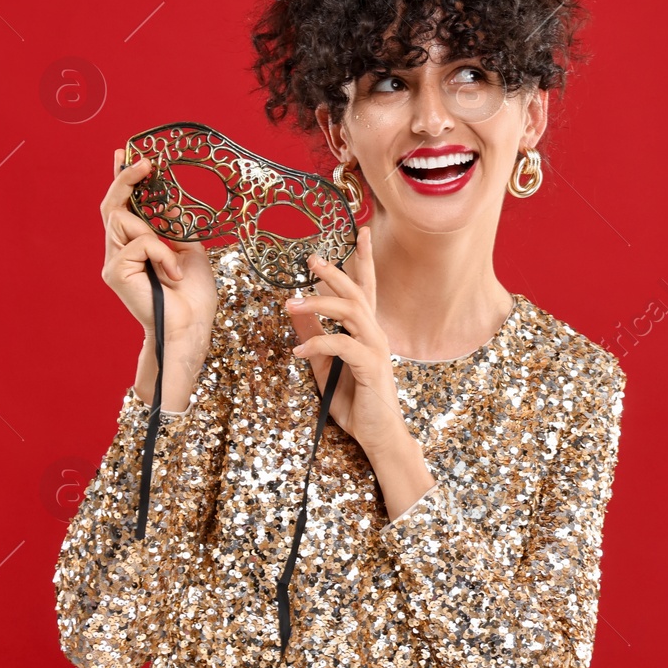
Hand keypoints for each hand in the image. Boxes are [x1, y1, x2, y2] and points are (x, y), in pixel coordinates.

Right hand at [101, 149, 216, 357]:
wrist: (191, 325)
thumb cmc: (193, 294)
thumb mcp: (191, 251)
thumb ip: (176, 228)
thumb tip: (171, 202)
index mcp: (137, 244)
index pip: (123, 206)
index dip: (121, 179)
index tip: (124, 154)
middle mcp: (119, 251)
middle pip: (112, 205)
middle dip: (125, 180)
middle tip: (145, 163)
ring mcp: (114, 261)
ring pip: (123, 219)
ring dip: (156, 235)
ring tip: (175, 263)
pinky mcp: (115, 272)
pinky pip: (138, 243)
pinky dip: (161, 253)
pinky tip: (172, 273)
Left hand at [285, 226, 421, 466]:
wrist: (377, 434)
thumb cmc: (354, 401)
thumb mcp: (323, 365)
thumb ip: (312, 336)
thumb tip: (294, 310)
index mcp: (366, 330)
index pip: (366, 287)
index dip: (363, 259)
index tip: (360, 232)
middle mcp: (375, 333)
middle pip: (357, 291)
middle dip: (335, 271)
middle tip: (310, 258)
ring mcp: (376, 348)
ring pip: (350, 311)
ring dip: (318, 303)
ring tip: (290, 303)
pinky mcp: (371, 366)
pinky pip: (342, 344)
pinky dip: (317, 342)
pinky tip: (296, 349)